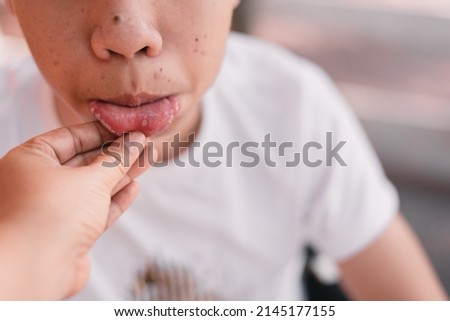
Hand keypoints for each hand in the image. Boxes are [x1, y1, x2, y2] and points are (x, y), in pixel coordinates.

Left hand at [0, 122, 151, 299]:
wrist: (35, 271)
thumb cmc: (50, 216)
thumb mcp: (91, 178)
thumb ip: (117, 158)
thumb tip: (137, 140)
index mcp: (29, 160)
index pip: (70, 137)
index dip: (103, 132)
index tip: (128, 129)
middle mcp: (37, 183)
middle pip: (84, 162)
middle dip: (117, 154)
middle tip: (144, 144)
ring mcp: (53, 209)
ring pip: (92, 186)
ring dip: (121, 175)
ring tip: (147, 160)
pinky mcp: (67, 231)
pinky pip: (94, 209)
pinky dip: (114, 199)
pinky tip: (134, 187)